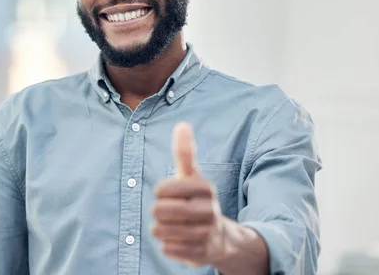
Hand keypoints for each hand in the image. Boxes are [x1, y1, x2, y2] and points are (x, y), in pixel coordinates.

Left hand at [151, 122, 229, 266]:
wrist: (220, 236)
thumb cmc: (197, 199)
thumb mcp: (191, 176)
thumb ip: (184, 152)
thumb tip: (182, 125)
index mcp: (205, 188)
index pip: (163, 189)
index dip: (161, 192)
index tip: (170, 193)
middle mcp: (209, 210)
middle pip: (159, 211)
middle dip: (158, 212)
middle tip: (169, 212)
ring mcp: (206, 233)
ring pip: (161, 231)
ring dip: (161, 229)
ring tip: (173, 226)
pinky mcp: (201, 254)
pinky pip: (168, 249)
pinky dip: (168, 246)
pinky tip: (179, 240)